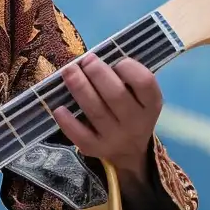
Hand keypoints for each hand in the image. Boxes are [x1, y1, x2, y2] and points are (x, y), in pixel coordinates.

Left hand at [49, 52, 163, 186]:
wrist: (130, 151)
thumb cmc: (130, 109)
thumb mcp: (138, 95)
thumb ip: (123, 77)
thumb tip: (94, 57)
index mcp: (150, 104)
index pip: (145, 83)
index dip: (130, 67)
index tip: (117, 61)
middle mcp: (136, 123)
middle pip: (116, 95)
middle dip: (97, 73)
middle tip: (86, 60)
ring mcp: (116, 138)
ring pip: (96, 112)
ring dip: (80, 87)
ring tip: (68, 70)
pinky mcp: (97, 149)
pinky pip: (81, 136)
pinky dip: (68, 122)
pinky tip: (59, 108)